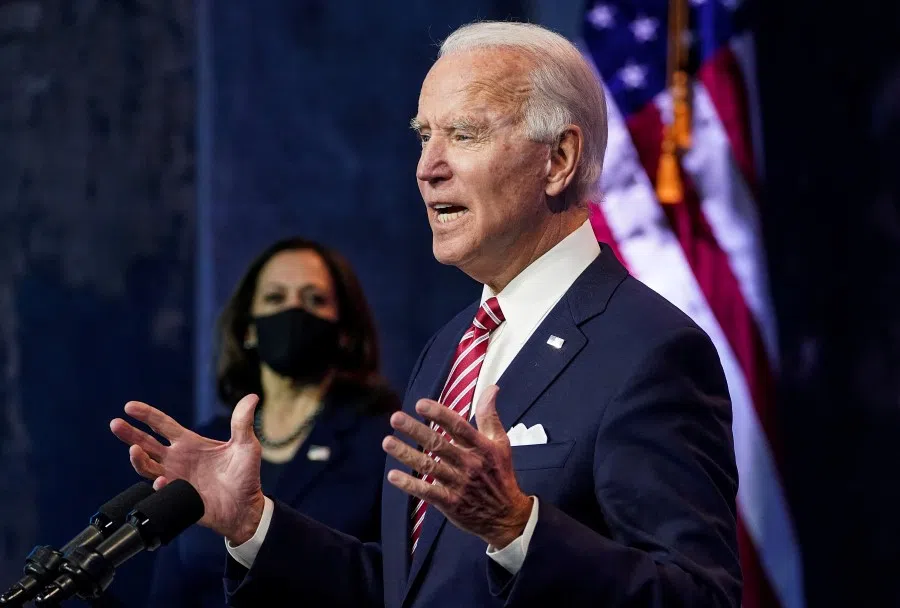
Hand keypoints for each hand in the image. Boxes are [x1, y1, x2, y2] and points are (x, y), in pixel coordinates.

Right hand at [109, 394, 265, 544]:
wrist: (246, 508)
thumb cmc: (246, 476)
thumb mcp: (246, 446)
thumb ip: (243, 423)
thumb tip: (252, 397)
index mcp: (190, 443)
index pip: (162, 424)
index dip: (146, 415)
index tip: (129, 407)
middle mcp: (177, 459)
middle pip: (146, 443)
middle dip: (129, 434)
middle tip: (115, 424)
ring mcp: (175, 478)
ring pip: (147, 467)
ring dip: (138, 459)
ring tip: (134, 450)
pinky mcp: (177, 497)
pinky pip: (162, 491)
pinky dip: (159, 485)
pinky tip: (162, 480)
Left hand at [382, 385, 532, 548]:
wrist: (507, 515)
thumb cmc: (500, 474)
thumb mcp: (500, 443)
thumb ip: (490, 415)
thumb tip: (491, 388)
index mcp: (481, 447)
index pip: (458, 426)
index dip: (439, 414)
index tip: (420, 404)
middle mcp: (469, 464)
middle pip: (439, 444)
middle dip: (416, 430)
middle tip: (395, 418)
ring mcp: (459, 484)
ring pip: (429, 466)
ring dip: (406, 454)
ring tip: (387, 442)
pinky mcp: (451, 503)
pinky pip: (428, 492)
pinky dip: (410, 484)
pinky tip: (393, 476)